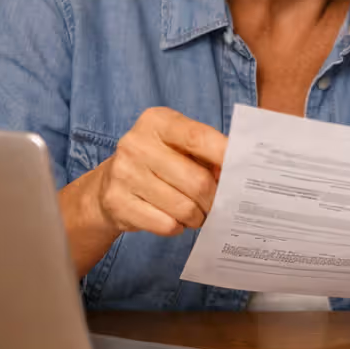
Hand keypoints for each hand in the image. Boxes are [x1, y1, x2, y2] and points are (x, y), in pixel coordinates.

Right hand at [79, 106, 226, 238]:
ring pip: (183, 208)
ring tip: (197, 213)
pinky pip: (166, 225)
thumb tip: (237, 174)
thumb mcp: (179, 145)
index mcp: (156, 121)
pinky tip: (175, 219)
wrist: (106, 185)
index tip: (242, 171)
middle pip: (197, 181)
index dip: (225, 156)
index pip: (199, 137)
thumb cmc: (157, 162)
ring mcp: (124, 174)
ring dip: (198, 216)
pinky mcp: (117, 203)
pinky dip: (178, 227)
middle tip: (218, 203)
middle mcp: (136, 144)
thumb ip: (208, 153)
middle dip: (214, 198)